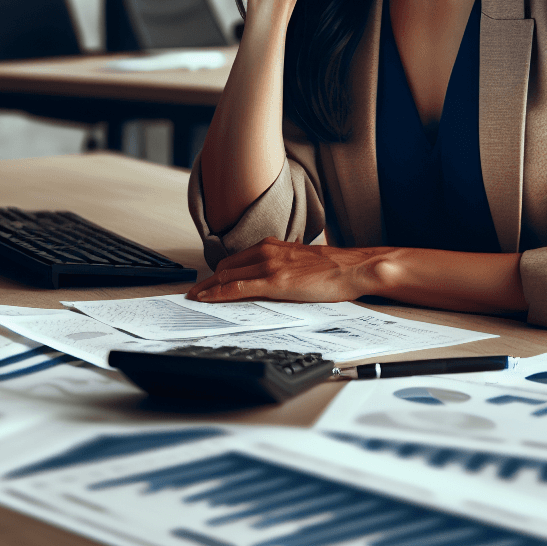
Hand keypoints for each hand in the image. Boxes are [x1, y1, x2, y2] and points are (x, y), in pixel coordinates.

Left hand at [186, 237, 397, 303]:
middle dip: (207, 281)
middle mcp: (266, 251)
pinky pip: (237, 288)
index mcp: (272, 246)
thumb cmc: (332, 267)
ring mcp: (268, 266)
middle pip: (225, 267)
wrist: (351, 268)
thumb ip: (282, 264)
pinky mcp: (274, 281)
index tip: (205, 281)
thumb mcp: (300, 261)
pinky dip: (218, 294)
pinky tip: (208, 299)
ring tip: (195, 298)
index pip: (235, 259)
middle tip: (195, 293)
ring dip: (207, 288)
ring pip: (226, 276)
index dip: (216, 273)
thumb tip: (273, 276)